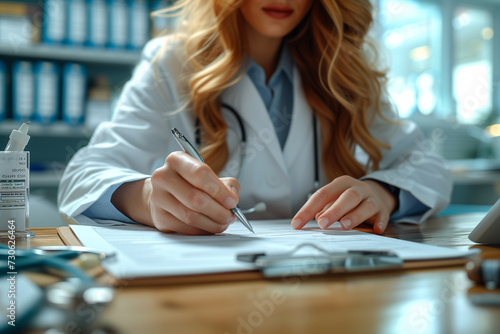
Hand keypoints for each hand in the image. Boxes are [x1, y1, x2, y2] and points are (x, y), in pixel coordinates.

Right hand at [112, 151, 239, 234]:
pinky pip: (185, 228)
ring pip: (191, 216)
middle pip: (195, 199)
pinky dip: (202, 230)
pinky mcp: (159, 218)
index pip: (200, 174)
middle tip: (230, 216)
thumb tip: (232, 199)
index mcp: (176, 160)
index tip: (232, 201)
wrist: (165, 194)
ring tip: (223, 222)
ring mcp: (158, 198)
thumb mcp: (210, 175)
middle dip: (219, 211)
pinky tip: (209, 226)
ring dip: (212, 223)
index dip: (219, 190)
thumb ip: (227, 184)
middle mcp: (163, 177)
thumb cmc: (191, 183)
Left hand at [291, 176, 397, 233]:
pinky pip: (383, 215)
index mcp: (341, 184)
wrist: (375, 194)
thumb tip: (317, 218)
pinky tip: (376, 229)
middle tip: (322, 223)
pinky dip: (380, 222)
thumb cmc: (348, 199)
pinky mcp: (383, 210)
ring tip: (344, 225)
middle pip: (347, 196)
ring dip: (355, 216)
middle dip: (334, 210)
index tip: (297, 224)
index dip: (308, 210)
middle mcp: (357, 188)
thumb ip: (325, 208)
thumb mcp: (335, 199)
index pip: (322, 195)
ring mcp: (371, 198)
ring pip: (365, 205)